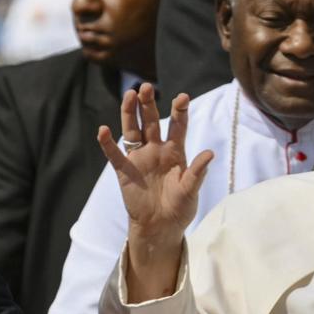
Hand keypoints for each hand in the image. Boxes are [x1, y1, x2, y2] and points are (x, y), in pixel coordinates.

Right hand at [98, 83, 213, 300]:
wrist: (161, 227)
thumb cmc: (180, 208)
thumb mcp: (191, 191)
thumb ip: (197, 172)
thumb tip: (210, 153)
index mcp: (175, 153)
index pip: (178, 127)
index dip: (180, 112)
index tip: (183, 97)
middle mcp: (156, 150)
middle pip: (151, 122)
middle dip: (149, 104)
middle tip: (147, 87)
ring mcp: (139, 159)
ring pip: (132, 131)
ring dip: (129, 113)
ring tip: (129, 95)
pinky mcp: (124, 171)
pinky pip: (114, 154)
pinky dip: (107, 143)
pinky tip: (103, 130)